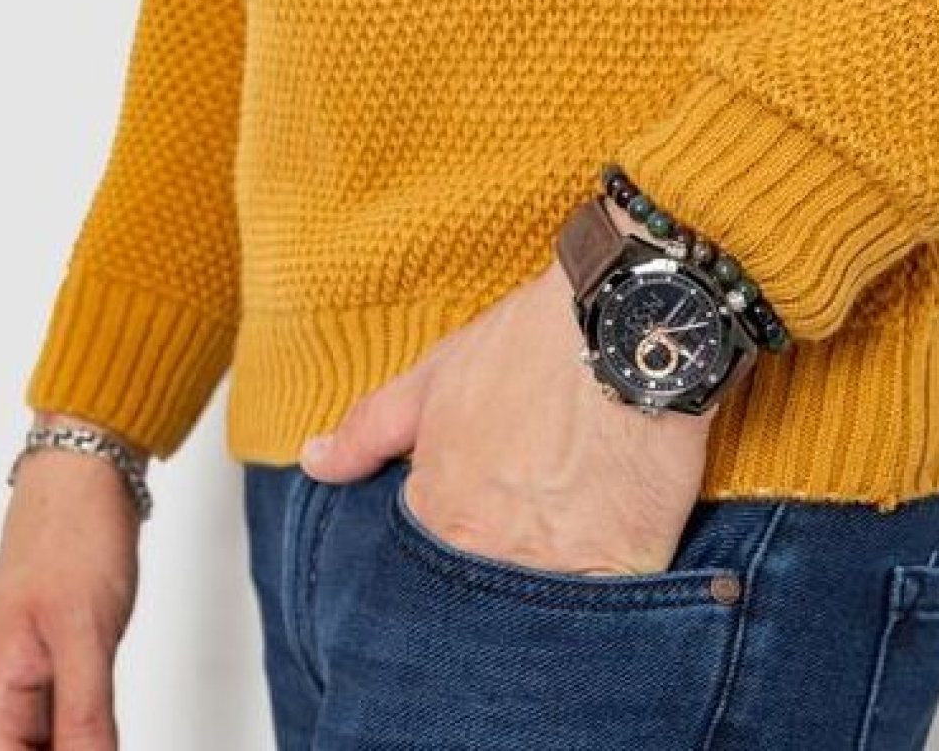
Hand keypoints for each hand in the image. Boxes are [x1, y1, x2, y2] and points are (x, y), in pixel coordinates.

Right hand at [0, 436, 143, 747]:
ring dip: (74, 744)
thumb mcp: (86, 635)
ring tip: (108, 732)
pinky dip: (81, 729)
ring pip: (40, 741)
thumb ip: (85, 717)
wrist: (84, 470)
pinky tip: (107, 728)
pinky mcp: (47, 654)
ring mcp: (20, 669)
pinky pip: (57, 715)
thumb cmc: (74, 532)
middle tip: (105, 738)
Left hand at [299, 258, 715, 575]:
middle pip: (484, 605)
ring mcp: (557, 572)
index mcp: (439, 517)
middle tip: (531, 537)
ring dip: (550, 598)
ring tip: (572, 546)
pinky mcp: (626, 572)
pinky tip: (614, 560)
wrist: (625, 320)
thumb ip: (369, 431)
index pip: (429, 574)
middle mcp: (488, 556)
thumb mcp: (438, 378)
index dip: (458, 552)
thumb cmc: (529, 343)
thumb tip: (313, 463)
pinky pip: (609, 613)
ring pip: (542, 617)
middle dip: (500, 582)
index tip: (486, 529)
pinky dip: (607, 600)